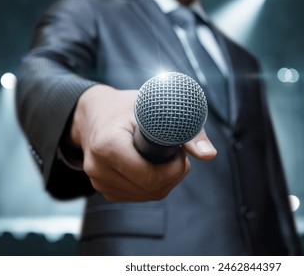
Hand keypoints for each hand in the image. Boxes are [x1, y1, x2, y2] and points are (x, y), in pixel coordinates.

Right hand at [69, 84, 216, 201]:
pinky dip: (151, 185)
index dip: (173, 167)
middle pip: (150, 189)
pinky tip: (151, 166)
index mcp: (107, 145)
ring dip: (164, 181)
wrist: (94, 114)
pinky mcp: (104, 189)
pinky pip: (138, 196)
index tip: (178, 150)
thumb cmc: (126, 107)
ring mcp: (99, 181)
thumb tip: (209, 155)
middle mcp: (98, 167)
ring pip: (146, 195)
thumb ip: (187, 131)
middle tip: (177, 154)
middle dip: (173, 174)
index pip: (149, 176)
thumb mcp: (154, 107)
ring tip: (164, 157)